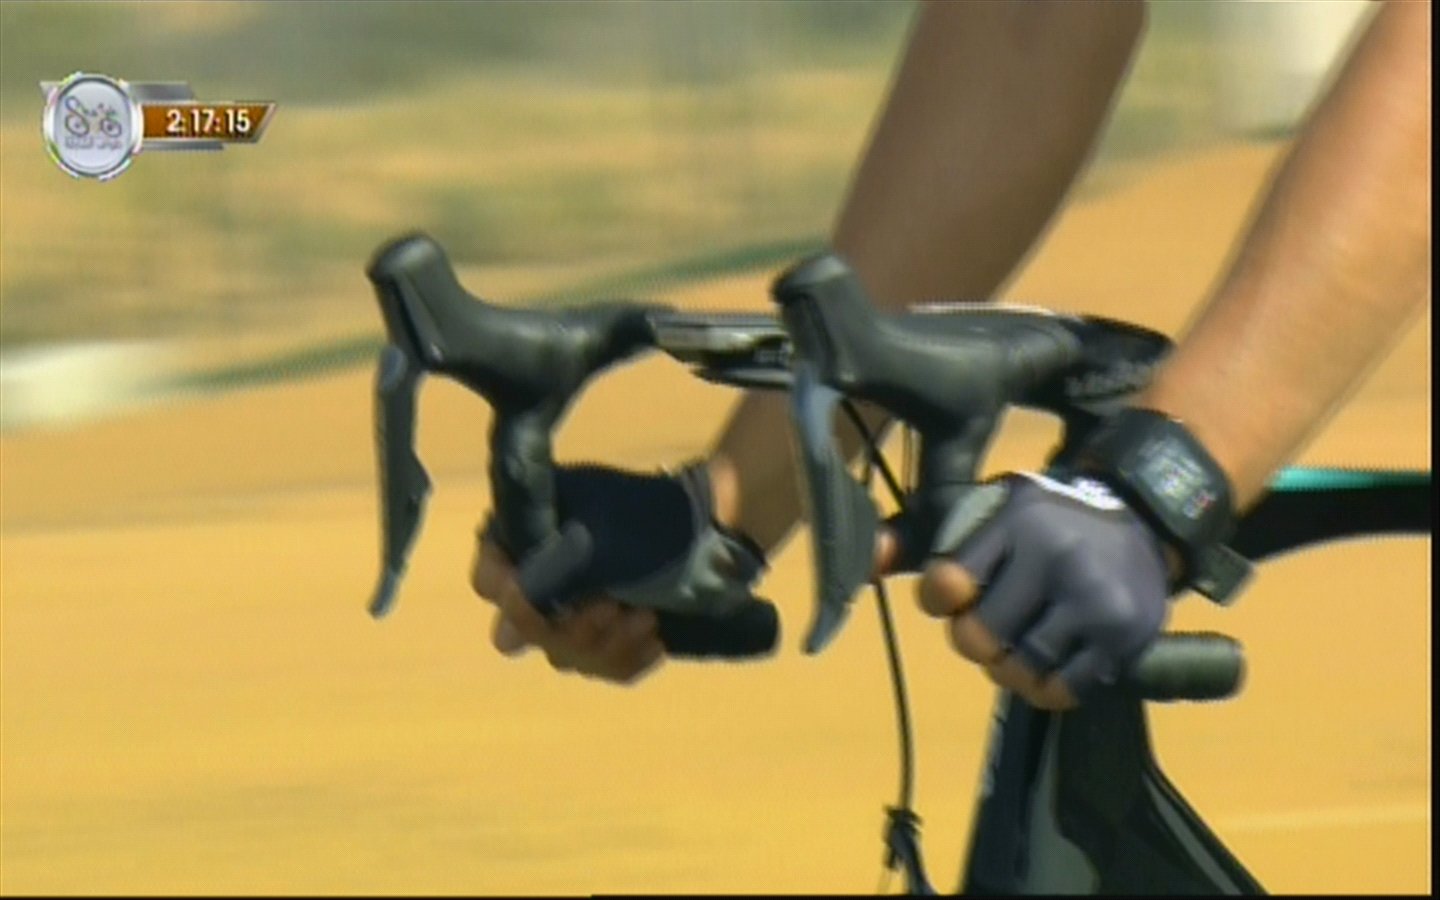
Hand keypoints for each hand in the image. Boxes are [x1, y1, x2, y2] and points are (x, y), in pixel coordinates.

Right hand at [467, 460, 773, 680]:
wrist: (714, 530)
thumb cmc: (651, 515)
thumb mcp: (598, 532)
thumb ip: (553, 572)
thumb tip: (507, 629)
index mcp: (528, 541)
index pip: (488, 578)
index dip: (504, 591)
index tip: (529, 594)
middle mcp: (542, 581)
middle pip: (526, 630)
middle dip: (572, 626)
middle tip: (612, 605)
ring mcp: (575, 614)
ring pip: (566, 656)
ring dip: (608, 644)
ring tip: (647, 617)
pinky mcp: (610, 639)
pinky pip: (605, 669)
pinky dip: (629, 659)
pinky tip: (656, 638)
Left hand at [913, 472, 1170, 709]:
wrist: (1142, 520)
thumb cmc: (1046, 521)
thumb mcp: (988, 510)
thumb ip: (922, 537)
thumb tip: (868, 561)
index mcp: (1016, 522)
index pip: (946, 584)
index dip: (940, 601)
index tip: (955, 595)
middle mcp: (1057, 557)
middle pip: (980, 637)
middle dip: (976, 641)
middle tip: (992, 628)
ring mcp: (1094, 601)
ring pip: (1019, 670)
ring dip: (1009, 670)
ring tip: (1020, 646)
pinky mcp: (1123, 638)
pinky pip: (1063, 690)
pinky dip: (1046, 688)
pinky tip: (1051, 664)